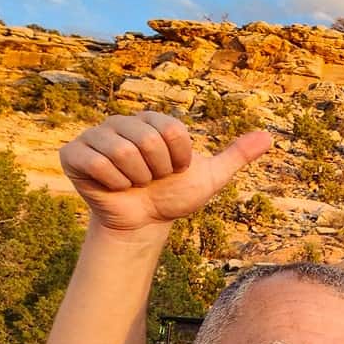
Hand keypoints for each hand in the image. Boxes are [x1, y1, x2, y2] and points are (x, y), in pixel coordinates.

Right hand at [59, 111, 270, 232]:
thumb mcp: (209, 177)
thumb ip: (237, 156)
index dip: (179, 159)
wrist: (144, 223)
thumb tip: (269, 136)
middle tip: (152, 180)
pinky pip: (96, 163)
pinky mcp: (73, 153)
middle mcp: (122, 122)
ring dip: (136, 179)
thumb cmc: (174, 196)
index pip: (172, 131)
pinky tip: (114, 187)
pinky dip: (113, 183)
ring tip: (134, 183)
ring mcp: (95, 135)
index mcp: (152, 120)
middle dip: (158, 171)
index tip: (174, 170)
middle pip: (147, 141)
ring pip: (122, 152)